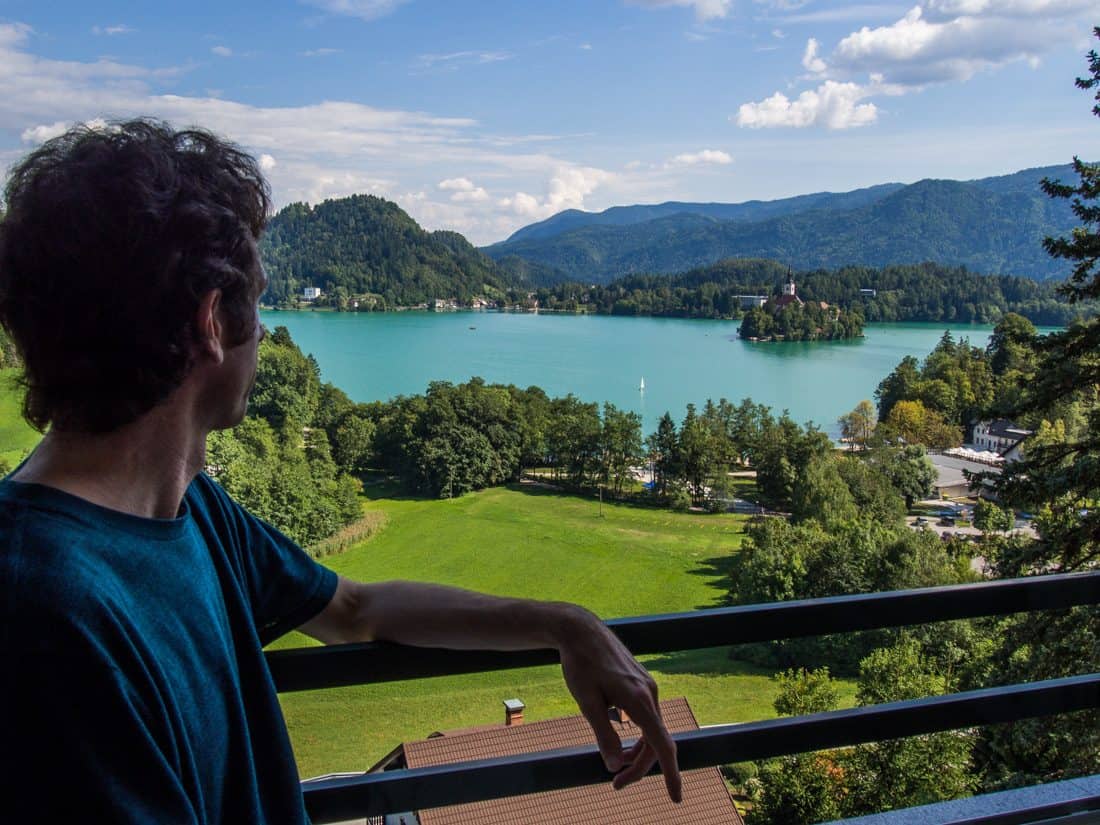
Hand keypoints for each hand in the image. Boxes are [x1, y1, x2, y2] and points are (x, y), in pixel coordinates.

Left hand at [554, 606, 681, 802]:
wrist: (582, 630)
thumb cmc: (580, 664)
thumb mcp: (587, 703)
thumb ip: (603, 735)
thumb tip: (614, 766)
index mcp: (638, 699)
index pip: (662, 745)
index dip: (671, 774)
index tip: (676, 798)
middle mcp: (649, 693)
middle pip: (655, 742)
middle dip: (639, 767)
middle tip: (615, 785)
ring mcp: (648, 687)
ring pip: (652, 730)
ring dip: (637, 753)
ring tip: (615, 767)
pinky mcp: (642, 684)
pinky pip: (647, 717)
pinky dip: (638, 736)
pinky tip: (621, 743)